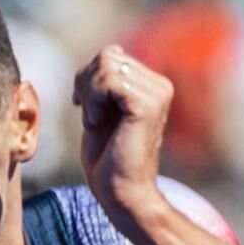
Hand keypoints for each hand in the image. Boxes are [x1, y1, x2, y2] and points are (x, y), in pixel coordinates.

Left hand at [75, 46, 173, 212]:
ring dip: (89, 94)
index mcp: (152, 85)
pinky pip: (109, 80)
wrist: (121, 194)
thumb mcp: (102, 110)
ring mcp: (157, 93)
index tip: (84, 106)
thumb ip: (106, 82)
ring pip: (106, 64)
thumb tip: (110, 50)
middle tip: (88, 115)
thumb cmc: (108, 159)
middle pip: (107, 56)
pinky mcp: (147, 104)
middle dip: (86, 84)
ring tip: (94, 121)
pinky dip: (93, 100)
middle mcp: (160, 85)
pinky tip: (95, 123)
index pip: (111, 55)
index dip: (88, 77)